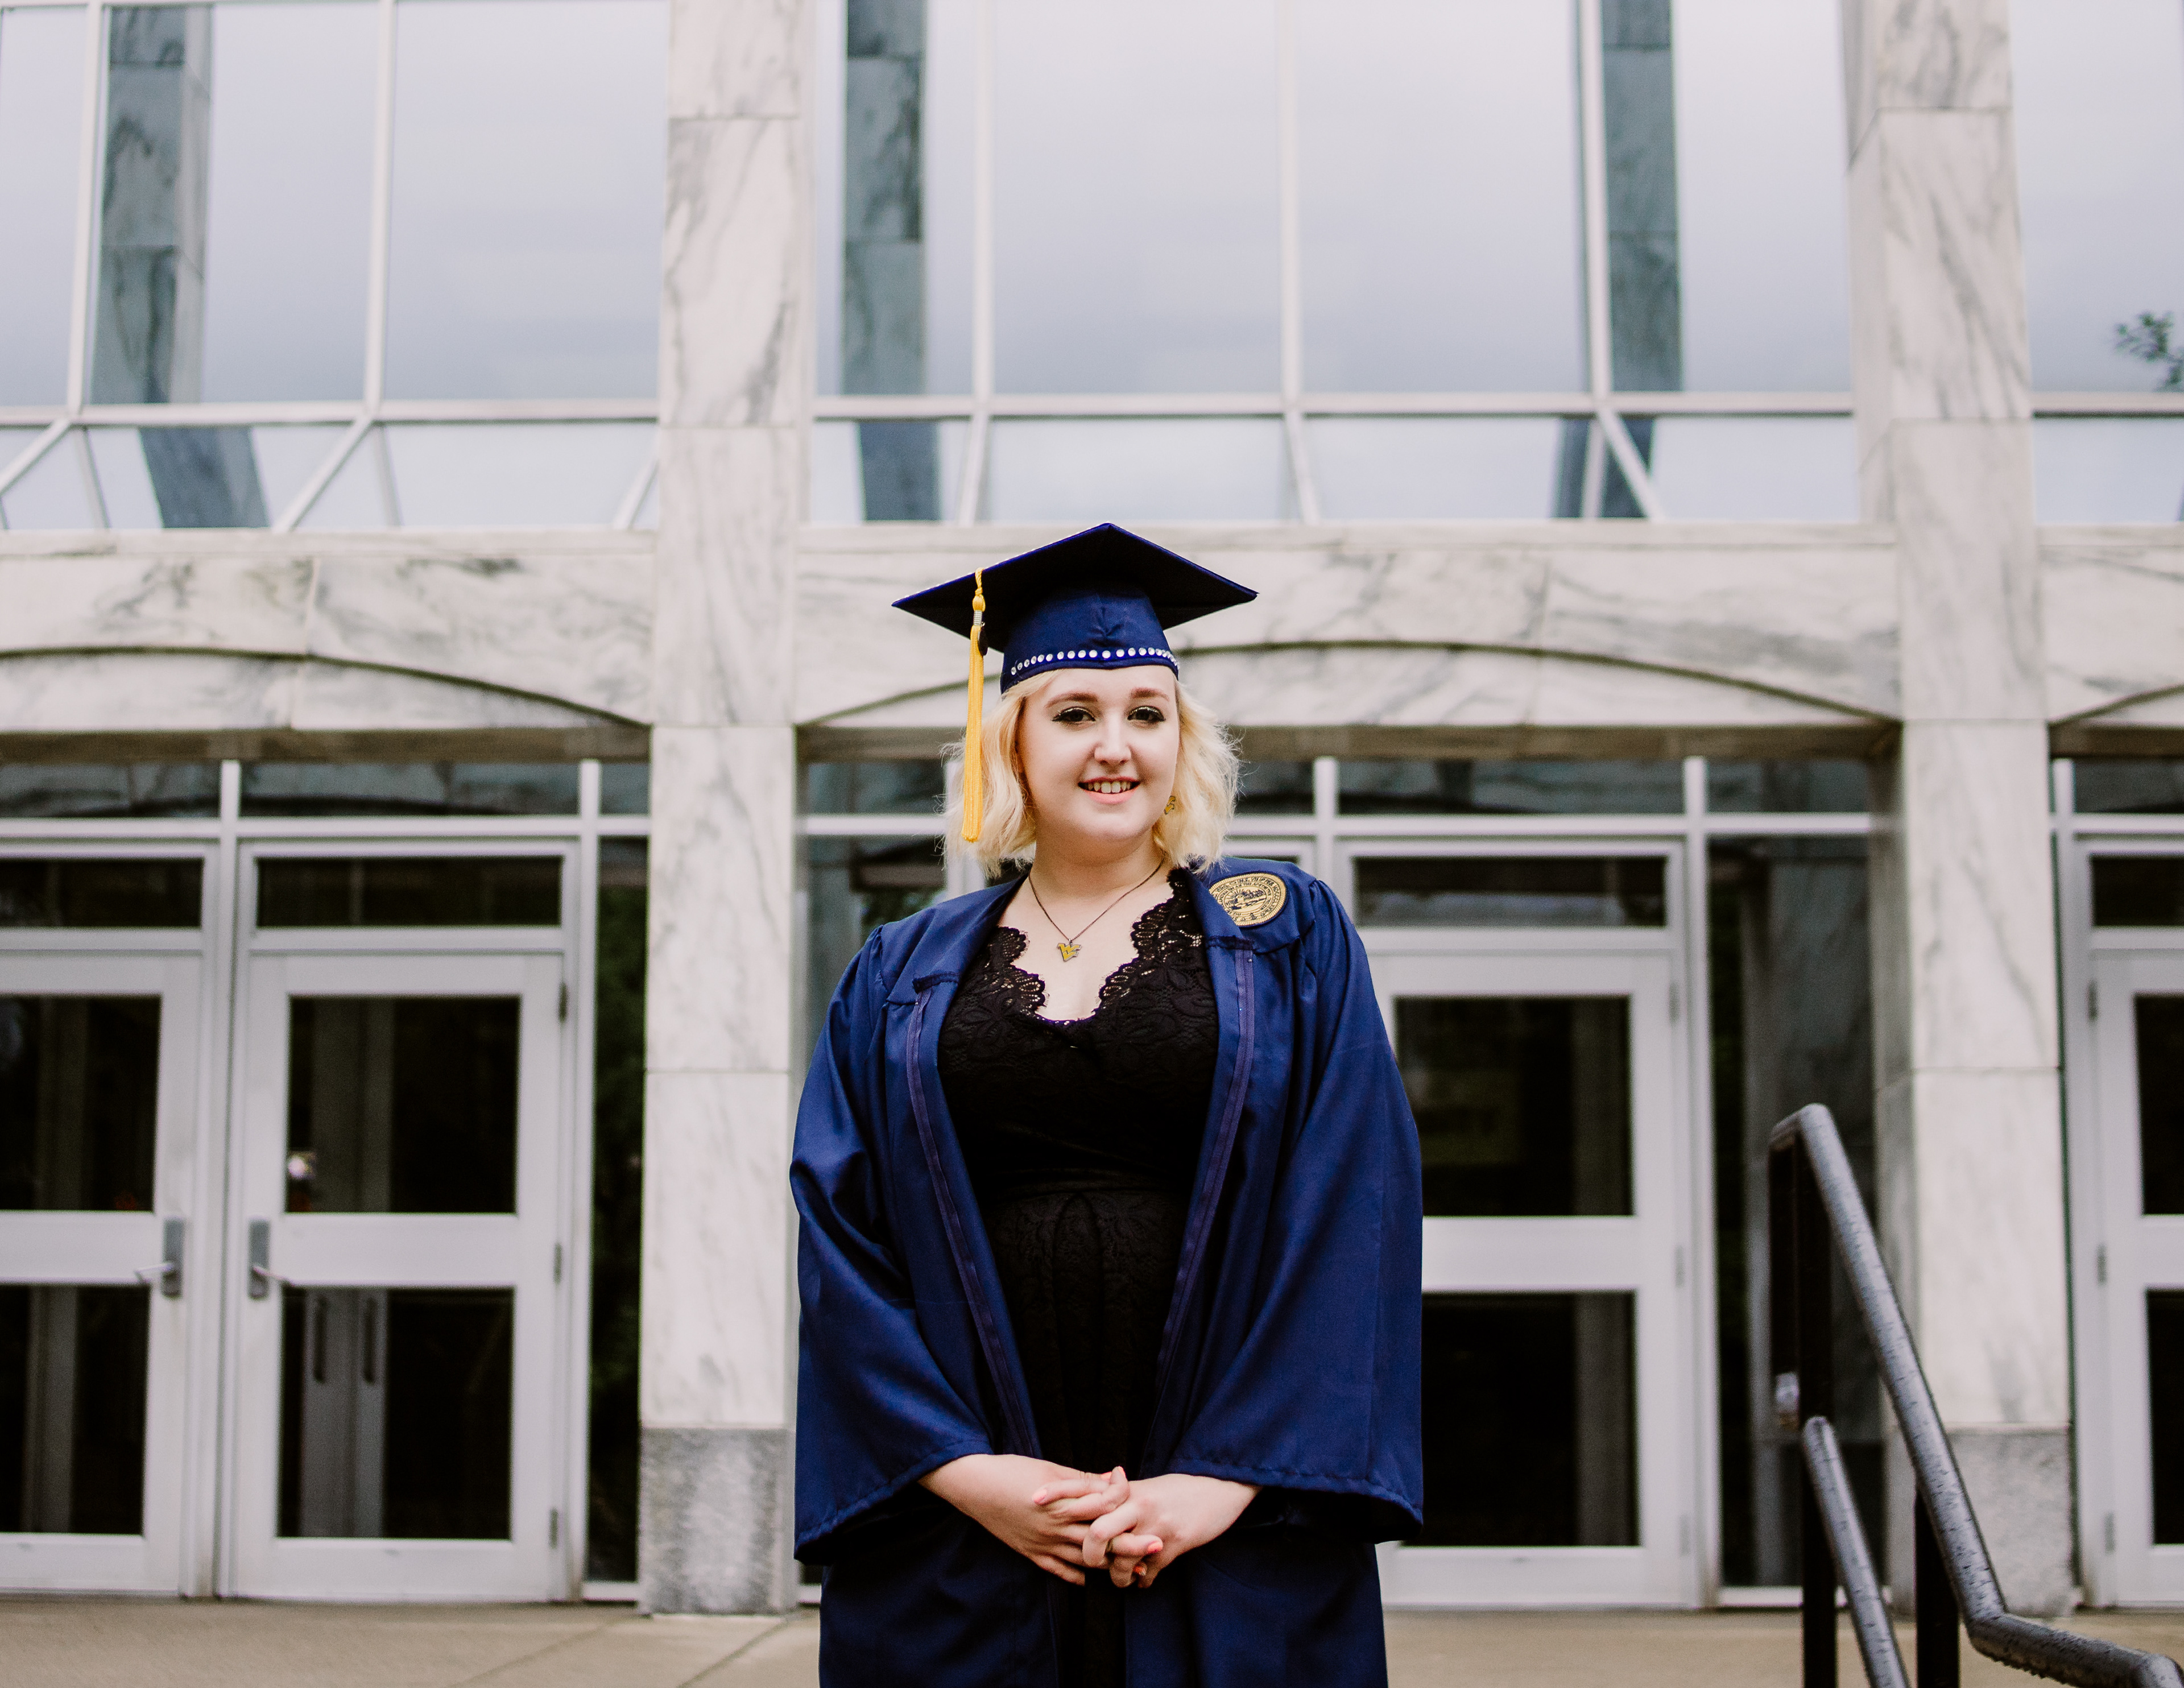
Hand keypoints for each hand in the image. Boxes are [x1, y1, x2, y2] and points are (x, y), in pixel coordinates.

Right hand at [920, 1455, 1127, 1584]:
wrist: (974, 1487)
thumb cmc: (1012, 1470)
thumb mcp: (1049, 1469)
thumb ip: (1081, 1479)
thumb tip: (1111, 1479)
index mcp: (1063, 1502)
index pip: (1104, 1506)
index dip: (1124, 1500)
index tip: (1141, 1497)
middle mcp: (1056, 1527)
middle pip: (1101, 1539)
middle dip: (1131, 1543)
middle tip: (1157, 1545)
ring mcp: (1043, 1544)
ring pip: (1084, 1560)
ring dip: (1111, 1565)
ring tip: (1135, 1568)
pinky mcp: (1031, 1554)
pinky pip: (1059, 1570)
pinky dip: (1077, 1576)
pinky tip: (1091, 1580)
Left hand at [1083, 1473, 1257, 1588]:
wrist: (1220, 1488)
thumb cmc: (1181, 1487)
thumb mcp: (1149, 1485)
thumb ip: (1122, 1494)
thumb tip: (1095, 1497)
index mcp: (1129, 1490)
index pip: (1089, 1498)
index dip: (1066, 1505)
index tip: (1048, 1511)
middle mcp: (1139, 1507)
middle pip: (1098, 1533)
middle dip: (1090, 1555)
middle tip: (1093, 1563)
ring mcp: (1157, 1528)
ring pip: (1122, 1563)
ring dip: (1119, 1577)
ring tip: (1123, 1578)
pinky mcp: (1175, 1546)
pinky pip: (1149, 1574)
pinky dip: (1143, 1582)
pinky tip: (1144, 1579)